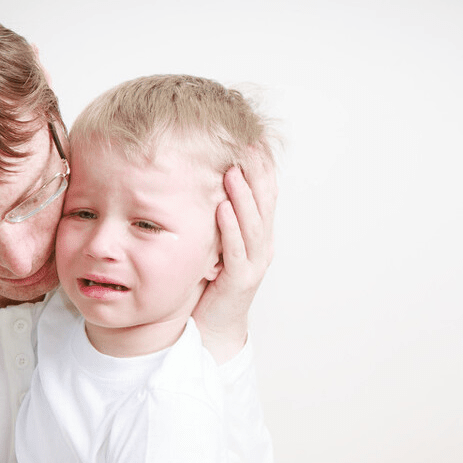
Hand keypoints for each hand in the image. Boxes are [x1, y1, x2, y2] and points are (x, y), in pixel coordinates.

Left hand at [194, 158, 277, 362]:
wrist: (212, 327)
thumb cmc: (209, 282)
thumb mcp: (213, 240)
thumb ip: (213, 212)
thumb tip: (197, 174)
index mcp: (258, 232)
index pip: (265, 190)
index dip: (260, 163)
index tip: (249, 135)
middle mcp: (262, 244)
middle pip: (265, 200)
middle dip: (255, 170)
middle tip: (244, 142)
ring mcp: (254, 262)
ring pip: (253, 222)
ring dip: (243, 194)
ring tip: (232, 169)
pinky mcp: (240, 280)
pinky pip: (237, 250)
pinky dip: (230, 228)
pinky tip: (221, 208)